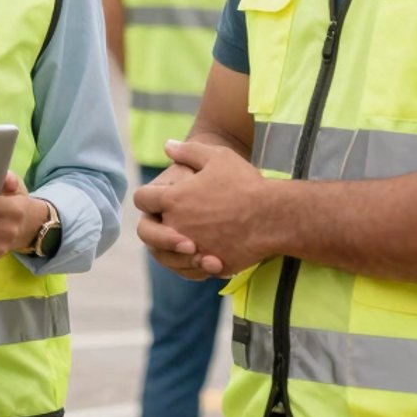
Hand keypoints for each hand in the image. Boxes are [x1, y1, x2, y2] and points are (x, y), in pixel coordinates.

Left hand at [134, 139, 269, 277]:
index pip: (142, 199)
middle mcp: (177, 226)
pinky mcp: (210, 266)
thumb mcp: (217, 157)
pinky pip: (190, 271)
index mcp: (173, 199)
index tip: (156, 196)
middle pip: (146, 232)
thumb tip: (168, 146)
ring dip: (170, 249)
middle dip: (153, 228)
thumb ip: (188, 151)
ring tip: (188, 240)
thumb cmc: (246, 184)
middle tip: (170, 223)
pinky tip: (203, 254)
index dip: (147, 195)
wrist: (275, 216)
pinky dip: (192, 265)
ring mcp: (193, 249)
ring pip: (165, 256)